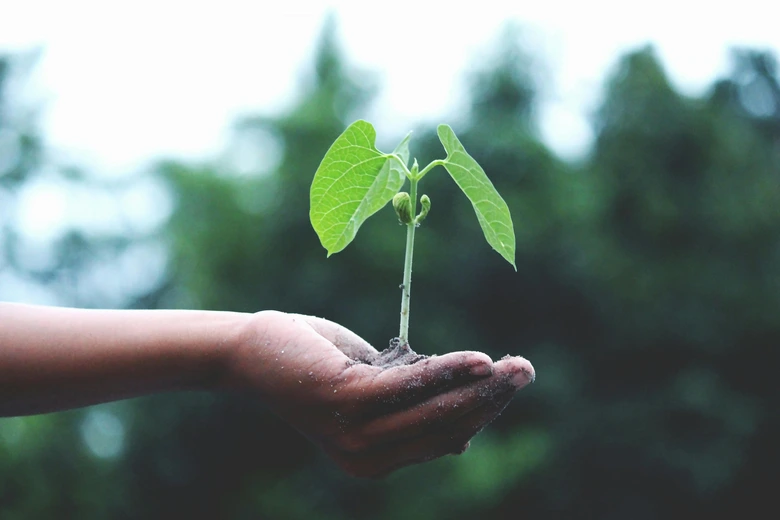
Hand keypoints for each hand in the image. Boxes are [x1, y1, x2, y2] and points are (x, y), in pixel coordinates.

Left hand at [222, 311, 534, 477]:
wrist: (254, 351)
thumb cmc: (315, 364)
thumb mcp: (371, 389)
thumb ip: (412, 407)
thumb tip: (464, 434)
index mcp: (375, 459)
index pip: (443, 438)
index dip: (482, 412)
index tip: (510, 383)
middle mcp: (367, 458)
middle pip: (446, 427)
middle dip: (492, 400)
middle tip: (526, 370)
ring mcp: (356, 434)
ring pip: (435, 410)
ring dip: (480, 387)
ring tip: (515, 365)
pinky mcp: (347, 402)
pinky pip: (411, 388)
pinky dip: (448, 372)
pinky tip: (479, 360)